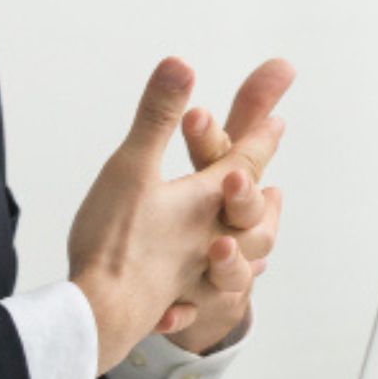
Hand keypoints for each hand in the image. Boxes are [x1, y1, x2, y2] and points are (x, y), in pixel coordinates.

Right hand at [66, 59, 278, 374]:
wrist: (98, 313)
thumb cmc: (116, 241)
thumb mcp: (132, 165)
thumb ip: (156, 115)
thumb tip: (181, 65)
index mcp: (205, 204)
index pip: (244, 164)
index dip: (260, 140)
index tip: (279, 124)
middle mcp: (208, 240)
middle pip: (252, 221)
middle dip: (262, 202)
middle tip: (272, 191)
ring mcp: (191, 275)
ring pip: (235, 265)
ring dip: (246, 251)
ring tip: (250, 246)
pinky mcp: (167, 302)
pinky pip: (194, 299)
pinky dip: (201, 294)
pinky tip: (195, 298)